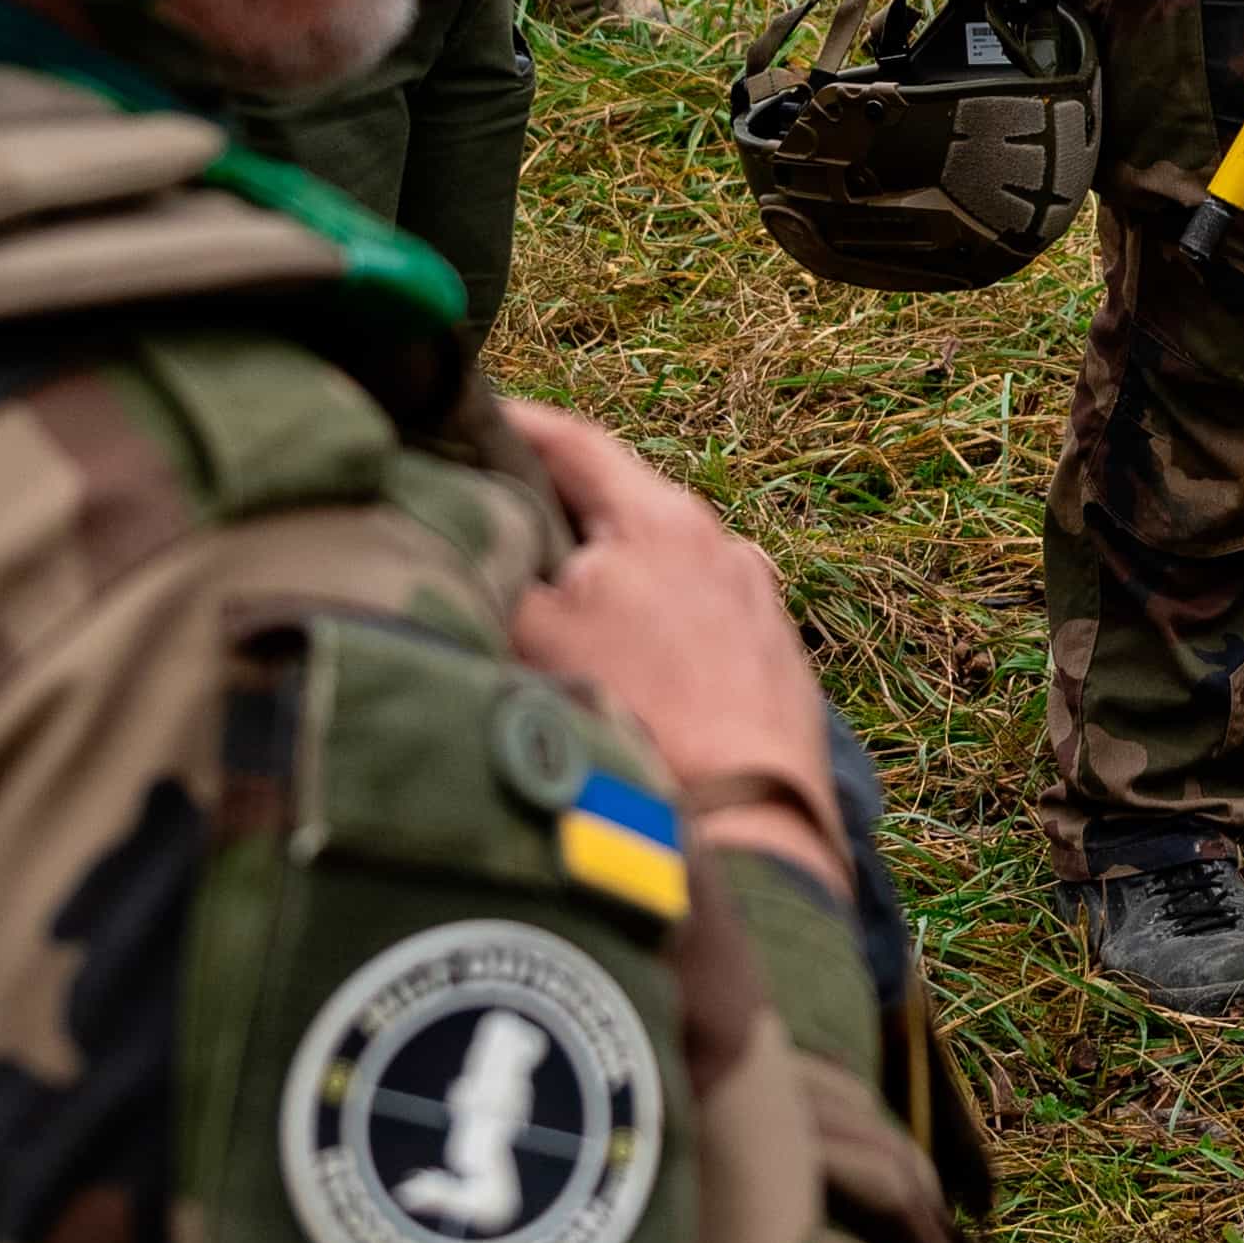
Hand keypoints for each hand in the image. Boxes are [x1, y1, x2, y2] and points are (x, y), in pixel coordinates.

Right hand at [496, 401, 852, 883]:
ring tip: (553, 607)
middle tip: (495, 521)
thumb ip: (499, 569)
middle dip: (557, 511)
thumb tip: (472, 544)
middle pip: (621, 505)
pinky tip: (622, 669)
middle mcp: (722, 544)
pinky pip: (695, 622)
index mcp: (660, 518)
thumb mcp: (531, 635)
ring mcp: (758, 603)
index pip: (575, 442)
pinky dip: (650, 625)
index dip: (514, 425)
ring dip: (608, 577)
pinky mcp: (776, 662)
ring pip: (660, 568)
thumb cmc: (634, 720)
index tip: (467, 416)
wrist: (747, 827)